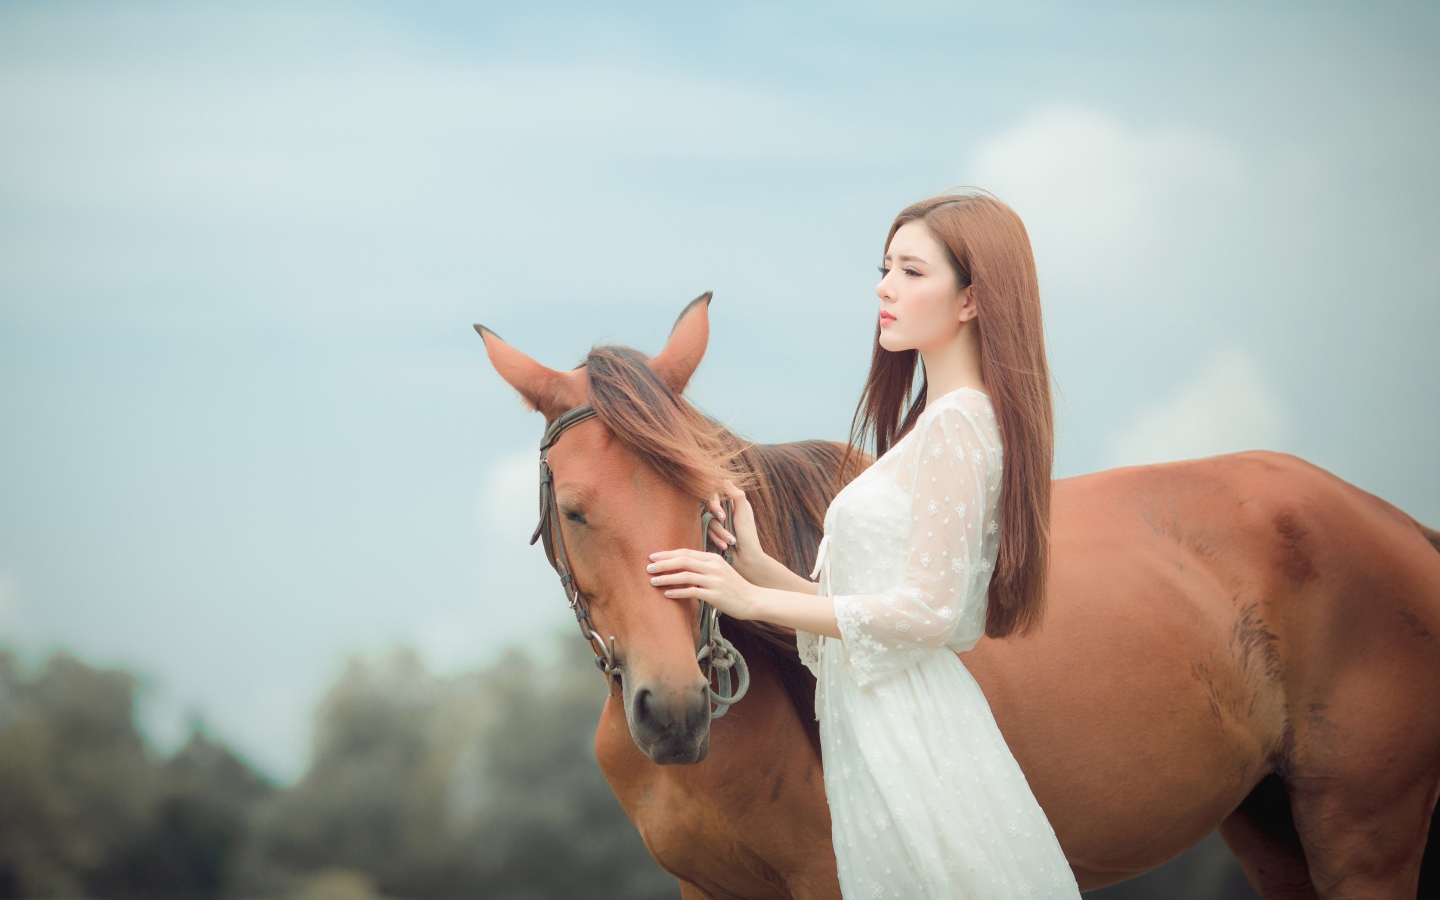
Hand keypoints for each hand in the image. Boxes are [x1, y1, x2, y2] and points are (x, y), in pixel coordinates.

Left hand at [646, 549, 765, 620]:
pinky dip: (677, 592)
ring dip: (667, 577)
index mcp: (713, 558)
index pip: (686, 552)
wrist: (753, 600)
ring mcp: (715, 580)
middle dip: (663, 563)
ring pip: (685, 575)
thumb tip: (682, 566)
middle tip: (648, 567)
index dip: (668, 554)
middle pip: (683, 560)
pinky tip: (666, 593)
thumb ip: (703, 566)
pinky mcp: (715, 595)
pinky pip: (692, 592)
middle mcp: (713, 567)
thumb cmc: (734, 587)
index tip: (652, 557)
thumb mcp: (720, 570)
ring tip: (652, 580)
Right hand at [705, 481, 766, 583]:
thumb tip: (726, 480)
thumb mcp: (744, 516)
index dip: (715, 503)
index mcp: (735, 504)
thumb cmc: (749, 538)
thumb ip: (737, 497)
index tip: (721, 515)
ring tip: (729, 542)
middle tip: (723, 528)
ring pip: (708, 522)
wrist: (747, 561)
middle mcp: (727, 511)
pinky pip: (707, 533)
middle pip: (710, 509)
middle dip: (718, 522)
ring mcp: (720, 523)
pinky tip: (724, 546)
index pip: (718, 494)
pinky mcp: (714, 534)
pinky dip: (716, 539)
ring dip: (719, 533)